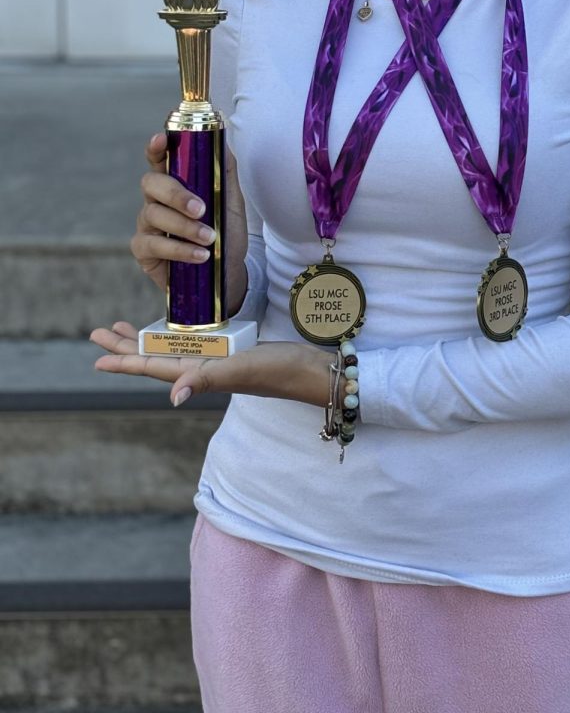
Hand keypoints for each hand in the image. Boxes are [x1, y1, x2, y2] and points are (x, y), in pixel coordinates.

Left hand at [90, 321, 331, 407]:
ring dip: (145, 343)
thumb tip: (173, 397)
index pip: (154, 367)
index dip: (125, 362)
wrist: (312, 373)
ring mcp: (219, 362)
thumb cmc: (280, 372)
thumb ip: (208, 380)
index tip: (97, 356)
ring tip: (124, 331)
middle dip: (126, 348)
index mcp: (202, 373)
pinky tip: (174, 333)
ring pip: (171, 353)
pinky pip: (194, 347)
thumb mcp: (243, 370)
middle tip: (99, 333)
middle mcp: (206, 370)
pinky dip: (175, 339)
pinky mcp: (233, 353)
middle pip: (156, 359)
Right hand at [131, 133, 248, 313]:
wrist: (227, 273)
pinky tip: (199, 255)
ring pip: (153, 215)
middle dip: (175, 194)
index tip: (161, 140)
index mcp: (175, 183)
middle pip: (151, 183)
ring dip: (184, 227)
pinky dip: (178, 249)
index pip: (158, 160)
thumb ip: (224, 173)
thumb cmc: (225, 233)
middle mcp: (156, 200)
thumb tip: (222, 143)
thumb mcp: (231, 202)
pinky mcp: (143, 250)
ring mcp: (147, 225)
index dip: (155, 148)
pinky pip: (152, 244)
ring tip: (210, 238)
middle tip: (200, 209)